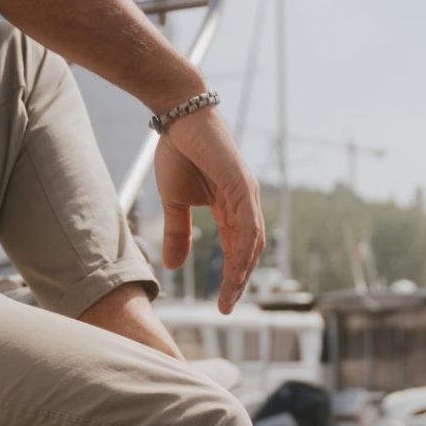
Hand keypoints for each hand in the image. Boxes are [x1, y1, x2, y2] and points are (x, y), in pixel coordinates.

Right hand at [155, 105, 265, 311]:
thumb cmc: (179, 152)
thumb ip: (178, 234)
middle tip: (226, 307)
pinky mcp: (243, 185)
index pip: (236, 250)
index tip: (221, 304)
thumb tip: (173, 266)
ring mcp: (248, 194)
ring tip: (228, 296)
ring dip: (241, 272)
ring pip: (251, 242)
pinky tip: (234, 269)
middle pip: (249, 251)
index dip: (230, 277)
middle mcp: (245, 203)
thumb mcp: (175, 202)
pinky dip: (243, 250)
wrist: (179, 118)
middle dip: (238, 281)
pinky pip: (247, 225)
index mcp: (232, 208)